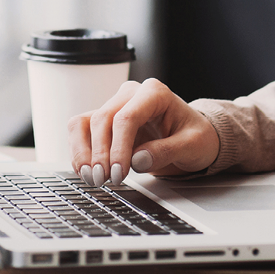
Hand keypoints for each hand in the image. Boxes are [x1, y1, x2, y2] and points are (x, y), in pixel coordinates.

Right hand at [68, 78, 219, 186]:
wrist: (193, 137)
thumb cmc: (195, 136)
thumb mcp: (193, 145)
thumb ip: (167, 150)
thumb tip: (138, 161)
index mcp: (154, 93)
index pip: (127, 117)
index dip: (119, 147)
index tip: (119, 174)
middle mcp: (131, 94)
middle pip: (103, 118)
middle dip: (100, 153)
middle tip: (104, 180)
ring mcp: (116, 106)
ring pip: (85, 122)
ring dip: (83, 152)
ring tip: (91, 178)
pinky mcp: (106, 122)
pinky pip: (82, 131)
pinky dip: (79, 152)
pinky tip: (86, 171)